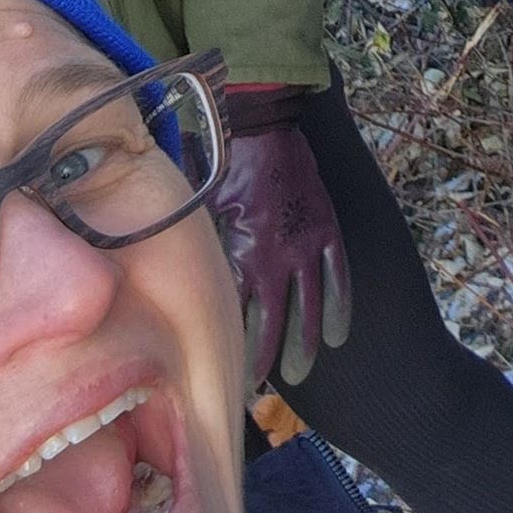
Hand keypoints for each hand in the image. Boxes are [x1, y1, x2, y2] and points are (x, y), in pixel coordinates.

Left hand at [211, 89, 352, 388]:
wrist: (263, 122)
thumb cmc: (223, 164)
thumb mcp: (201, 210)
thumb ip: (200, 251)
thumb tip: (175, 287)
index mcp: (243, 251)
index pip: (236, 315)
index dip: (230, 349)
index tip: (222, 378)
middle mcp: (277, 255)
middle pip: (273, 320)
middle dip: (264, 358)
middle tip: (256, 390)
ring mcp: (306, 243)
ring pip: (309, 305)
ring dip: (302, 343)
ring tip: (294, 373)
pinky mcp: (326, 227)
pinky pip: (337, 274)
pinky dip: (338, 305)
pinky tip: (335, 335)